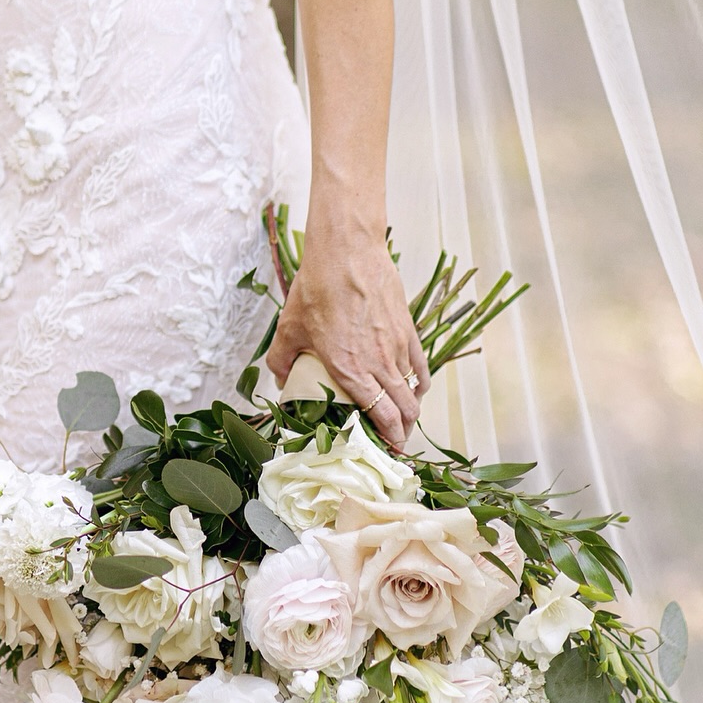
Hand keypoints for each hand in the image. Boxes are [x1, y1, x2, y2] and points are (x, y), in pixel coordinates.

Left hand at [266, 233, 429, 448]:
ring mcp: (397, 345)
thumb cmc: (316, 288)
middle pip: (403, 409)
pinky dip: (419, 382)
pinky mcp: (408, 329)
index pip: (380, 415)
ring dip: (410, 408)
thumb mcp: (288, 329)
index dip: (389, 438)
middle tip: (396, 442)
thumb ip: (282, 360)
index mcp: (349, 369)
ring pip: (413, 389)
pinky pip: (420, 365)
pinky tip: (414, 388)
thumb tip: (282, 380)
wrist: (347, 252)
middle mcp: (379, 362)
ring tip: (402, 418)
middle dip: (403, 431)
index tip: (389, 450)